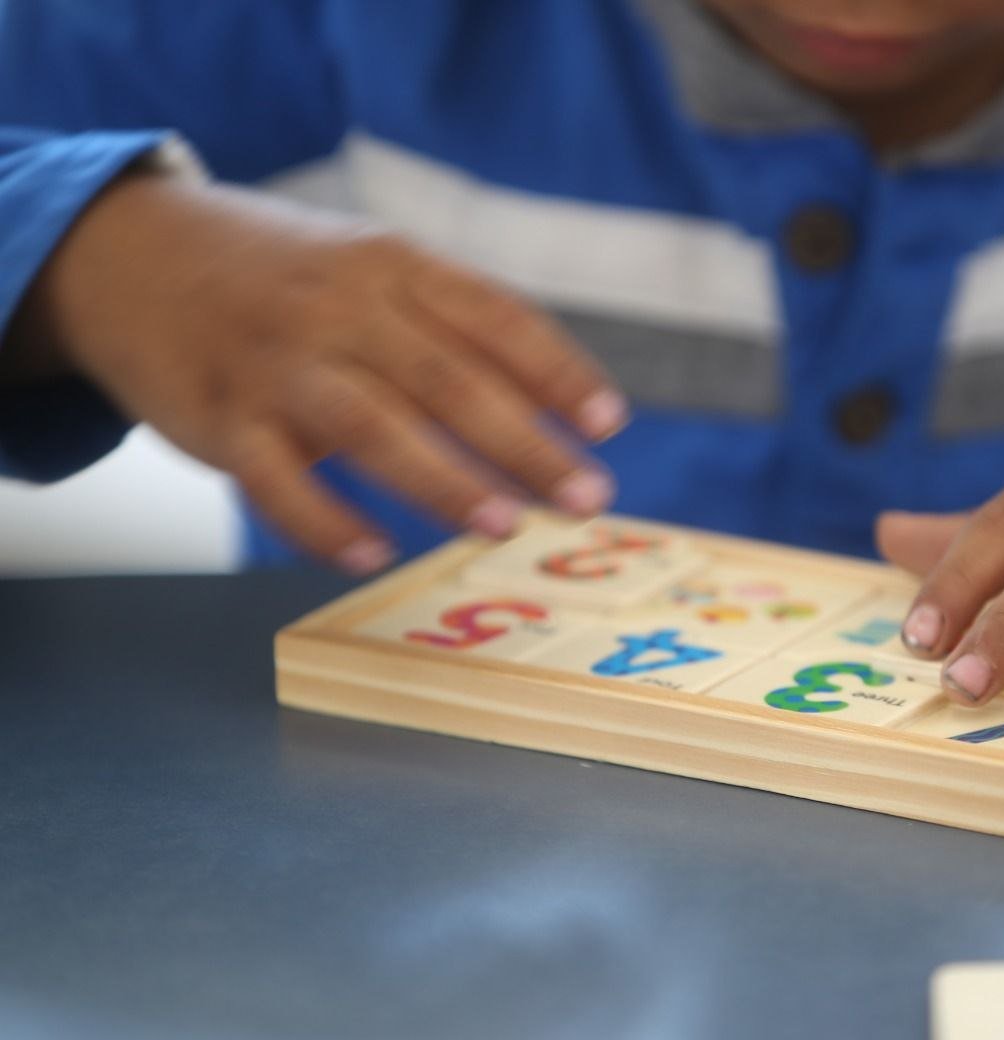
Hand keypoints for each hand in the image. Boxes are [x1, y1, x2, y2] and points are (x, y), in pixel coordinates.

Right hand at [17, 173, 625, 572]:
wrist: (129, 254)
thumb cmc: (285, 275)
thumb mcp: (370, 265)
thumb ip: (454, 323)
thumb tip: (559, 403)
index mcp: (390, 264)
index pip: (493, 316)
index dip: (557, 372)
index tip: (609, 425)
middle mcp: (338, 308)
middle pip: (447, 381)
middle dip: (525, 444)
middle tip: (586, 498)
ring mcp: (276, 365)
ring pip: (371, 429)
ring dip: (444, 482)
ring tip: (504, 526)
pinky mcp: (218, 421)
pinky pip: (276, 483)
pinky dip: (326, 524)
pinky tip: (375, 555)